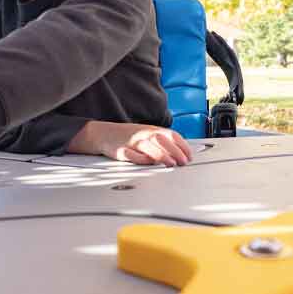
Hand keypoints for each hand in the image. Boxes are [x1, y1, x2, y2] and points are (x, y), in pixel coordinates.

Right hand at [70, 121, 192, 166]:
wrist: (104, 134)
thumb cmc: (129, 137)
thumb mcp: (147, 135)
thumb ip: (163, 142)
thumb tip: (181, 154)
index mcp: (152, 130)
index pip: (171, 135)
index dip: (182, 146)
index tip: (189, 156)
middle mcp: (144, 134)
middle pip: (162, 140)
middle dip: (175, 151)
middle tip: (183, 162)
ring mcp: (132, 142)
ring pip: (149, 147)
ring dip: (161, 155)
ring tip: (171, 164)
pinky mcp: (121, 151)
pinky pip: (132, 155)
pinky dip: (141, 159)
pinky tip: (149, 163)